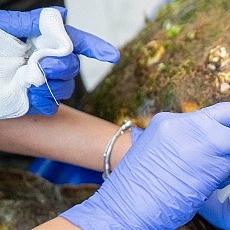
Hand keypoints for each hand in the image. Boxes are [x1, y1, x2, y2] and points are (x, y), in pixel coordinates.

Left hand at [0, 7, 119, 115]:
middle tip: (44, 64)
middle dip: (64, 66)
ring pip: (65, 87)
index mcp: (39, 42)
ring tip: (29, 79)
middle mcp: (44, 63)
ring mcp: (40, 84)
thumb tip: (60, 16)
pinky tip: (29, 92)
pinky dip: (43, 99)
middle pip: (73, 67)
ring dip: (51, 83)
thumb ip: (32, 22)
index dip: (96, 48)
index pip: (75, 43)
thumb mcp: (4, 28)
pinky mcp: (34, 103)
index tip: (111, 56)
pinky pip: (51, 104)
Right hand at [61, 103, 229, 229]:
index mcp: (169, 121)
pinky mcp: (208, 166)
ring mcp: (197, 143)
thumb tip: (206, 143)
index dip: (227, 127)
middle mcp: (184, 125)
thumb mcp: (153, 152)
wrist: (122, 213)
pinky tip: (213, 187)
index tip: (228, 143)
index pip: (213, 111)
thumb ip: (180, 141)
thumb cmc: (135, 192)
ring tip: (220, 176)